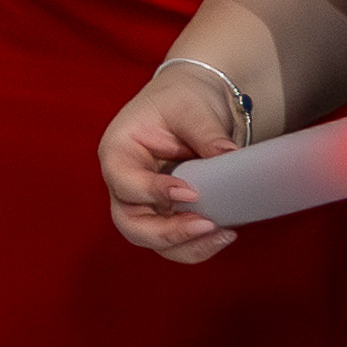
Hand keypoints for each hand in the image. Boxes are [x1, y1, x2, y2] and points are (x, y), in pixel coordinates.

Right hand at [102, 68, 248, 264]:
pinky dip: (197, 246)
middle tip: (205, 225)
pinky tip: (225, 233)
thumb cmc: (182, 99)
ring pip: (152, 240)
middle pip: (129, 223)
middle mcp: (125, 183)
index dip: (152, 191)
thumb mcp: (191, 107)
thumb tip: (228, 157)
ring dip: (186, 245)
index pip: (124, 180)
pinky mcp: (167, 215)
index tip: (191, 192)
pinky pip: (175, 243)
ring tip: (222, 233)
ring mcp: (144, 203)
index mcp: (118, 151)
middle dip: (166, 233)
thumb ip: (206, 132)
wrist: (193, 105)